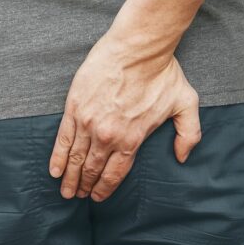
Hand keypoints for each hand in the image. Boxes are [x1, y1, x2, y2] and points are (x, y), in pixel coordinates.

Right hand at [48, 29, 201, 201]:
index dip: (105, 188)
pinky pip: (63, 140)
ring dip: (70, 178)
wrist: (137, 47)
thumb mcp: (186, 104)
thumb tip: (183, 157)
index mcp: (132, 139)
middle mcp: (108, 137)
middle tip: (78, 197)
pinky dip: (57, 158)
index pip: (115, 174)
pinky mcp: (75, 109)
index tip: (98, 197)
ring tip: (66, 191)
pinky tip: (54, 171)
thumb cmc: (161, 73)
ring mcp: (89, 123)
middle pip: (92, 170)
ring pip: (76, 159)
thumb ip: (189, 134)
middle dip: (85, 187)